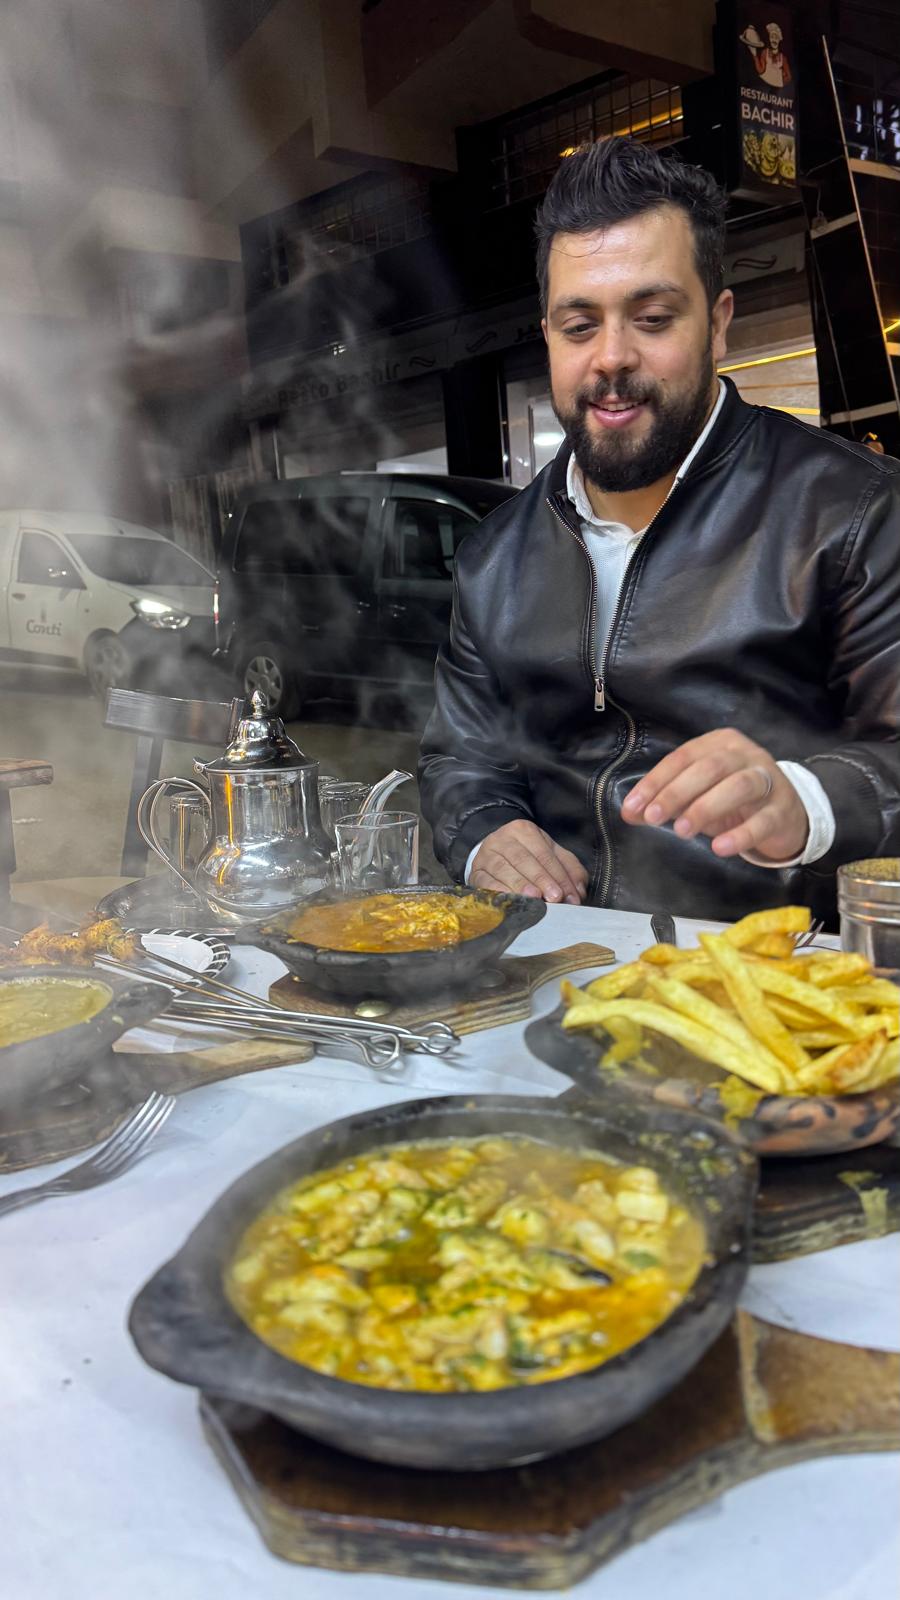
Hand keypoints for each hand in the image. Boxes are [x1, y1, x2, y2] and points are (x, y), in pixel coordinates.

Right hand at [470, 820, 587, 903]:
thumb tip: (578, 891)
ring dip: (520, 884)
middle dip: (542, 880)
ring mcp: (486, 855)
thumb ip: (569, 870)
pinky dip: (497, 890)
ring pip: (504, 868)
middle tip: (555, 897)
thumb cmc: (527, 856)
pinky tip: (510, 899)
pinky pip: (485, 881)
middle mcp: (503, 839)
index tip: (570, 895)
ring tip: (534, 897)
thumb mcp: (551, 855)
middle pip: (524, 860)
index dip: (559, 875)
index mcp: (524, 830)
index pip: (545, 854)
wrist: (493, 853)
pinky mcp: (475, 871)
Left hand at [620, 729, 808, 861]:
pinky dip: (740, 834)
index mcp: (719, 743)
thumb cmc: (733, 801)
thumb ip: (664, 802)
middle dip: (676, 792)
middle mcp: (745, 755)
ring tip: (683, 831)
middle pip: (709, 768)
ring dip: (706, 808)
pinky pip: (763, 820)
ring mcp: (768, 780)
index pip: (683, 757)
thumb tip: (630, 813)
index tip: (634, 807)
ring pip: (738, 786)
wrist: (785, 815)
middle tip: (654, 818)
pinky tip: (720, 848)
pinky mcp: (783, 809)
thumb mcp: (696, 797)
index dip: (656, 781)